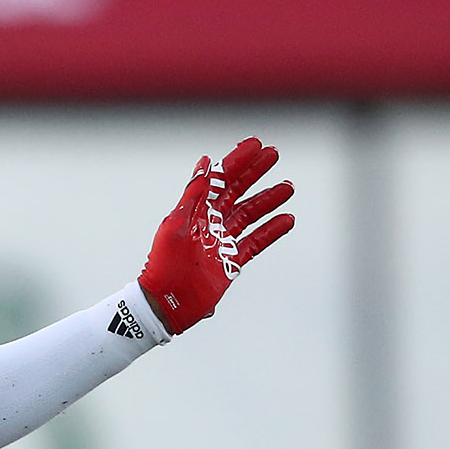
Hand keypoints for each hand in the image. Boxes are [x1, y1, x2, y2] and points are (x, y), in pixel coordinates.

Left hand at [138, 137, 294, 334]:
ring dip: (268, 200)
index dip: (236, 161)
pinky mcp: (231, 262)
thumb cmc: (162, 265)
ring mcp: (221, 242)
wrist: (164, 303)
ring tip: (287, 187)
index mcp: (194, 212)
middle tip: (273, 155)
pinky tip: (286, 219)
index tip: (255, 145)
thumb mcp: (176, 225)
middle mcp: (209, 223)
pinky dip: (271, 230)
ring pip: (249, 214)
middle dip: (254, 173)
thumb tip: (205, 163)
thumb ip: (193, 194)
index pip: (219, 180)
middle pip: (236, 191)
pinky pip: (255, 242)